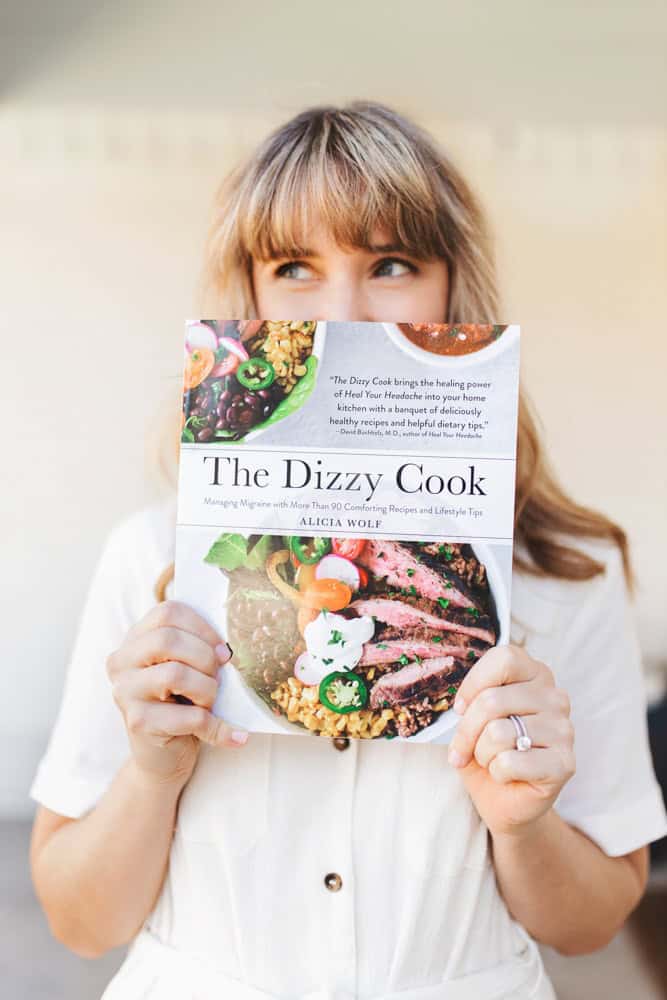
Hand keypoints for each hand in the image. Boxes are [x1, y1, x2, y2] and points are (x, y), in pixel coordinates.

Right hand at [107, 600, 246, 787]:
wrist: (163, 756)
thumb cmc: (182, 703)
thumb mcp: (187, 667)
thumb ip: (198, 647)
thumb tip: (229, 647)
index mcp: (135, 639)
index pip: (168, 612)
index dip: (203, 628)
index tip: (222, 650)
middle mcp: (122, 662)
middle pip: (168, 640)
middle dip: (205, 658)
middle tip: (217, 677)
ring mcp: (125, 692)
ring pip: (175, 674)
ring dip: (208, 690)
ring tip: (211, 703)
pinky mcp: (138, 723)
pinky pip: (188, 717)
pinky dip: (218, 727)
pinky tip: (236, 736)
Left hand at [447, 644, 574, 838]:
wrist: (504, 800)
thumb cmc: (487, 751)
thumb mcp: (472, 717)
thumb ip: (473, 699)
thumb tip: (463, 706)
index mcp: (536, 675)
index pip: (504, 659)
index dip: (473, 684)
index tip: (461, 708)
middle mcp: (556, 697)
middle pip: (492, 700)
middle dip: (466, 731)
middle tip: (462, 749)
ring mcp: (564, 730)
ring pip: (497, 733)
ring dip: (481, 753)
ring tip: (490, 761)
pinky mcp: (565, 764)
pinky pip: (509, 762)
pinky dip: (496, 772)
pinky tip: (506, 775)